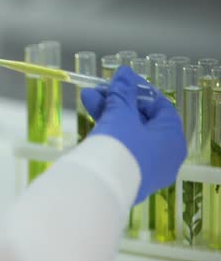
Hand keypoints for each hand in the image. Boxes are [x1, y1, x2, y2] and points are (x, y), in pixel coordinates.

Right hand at [81, 66, 186, 203]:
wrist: (99, 187)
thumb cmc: (120, 146)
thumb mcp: (120, 114)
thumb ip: (122, 93)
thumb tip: (124, 73)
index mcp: (172, 138)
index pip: (161, 107)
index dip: (139, 91)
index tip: (120, 82)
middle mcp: (164, 156)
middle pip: (142, 121)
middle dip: (117, 102)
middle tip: (98, 90)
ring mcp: (145, 170)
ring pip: (128, 135)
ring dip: (108, 115)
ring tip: (87, 99)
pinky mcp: (127, 179)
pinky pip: (121, 150)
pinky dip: (108, 135)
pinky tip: (91, 121)